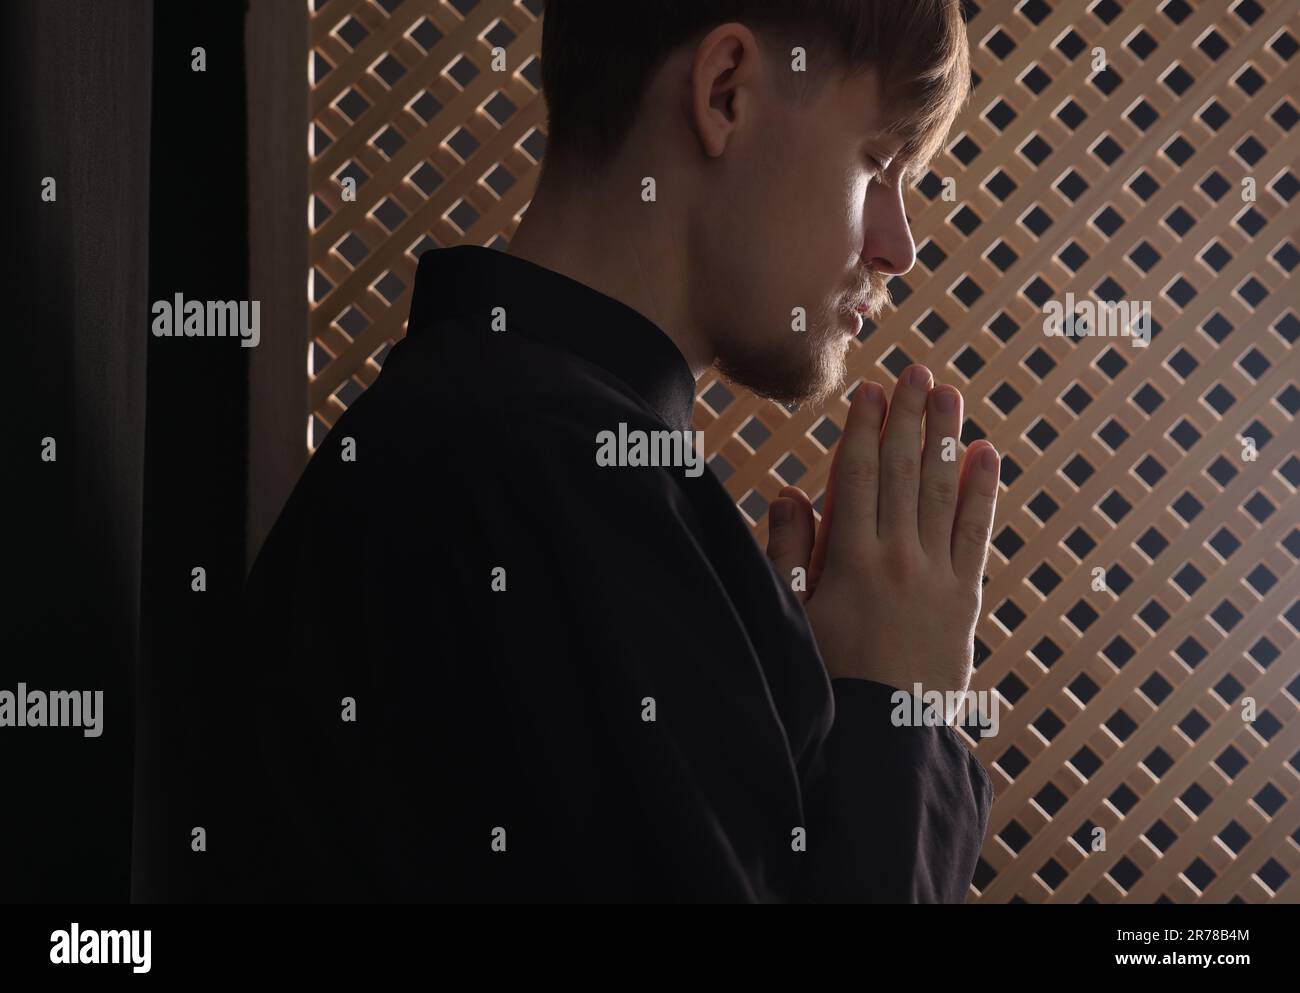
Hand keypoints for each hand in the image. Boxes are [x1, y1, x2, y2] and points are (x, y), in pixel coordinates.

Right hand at [765, 365, 998, 695]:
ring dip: (948, 438)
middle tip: (918, 372)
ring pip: (944, 491)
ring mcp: (935, 575)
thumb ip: (788, 550)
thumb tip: (788, 492)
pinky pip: (977, 533)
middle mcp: (896, 556)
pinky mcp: (965, 597)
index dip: (866, 429)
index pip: (859, 476)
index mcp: (848, 558)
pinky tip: (988, 455)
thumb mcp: (792, 613)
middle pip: (905, 471)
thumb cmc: (827, 673)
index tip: (872, 391)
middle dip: (910, 418)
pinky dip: (984, 491)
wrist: (883, 733)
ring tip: (950, 396)